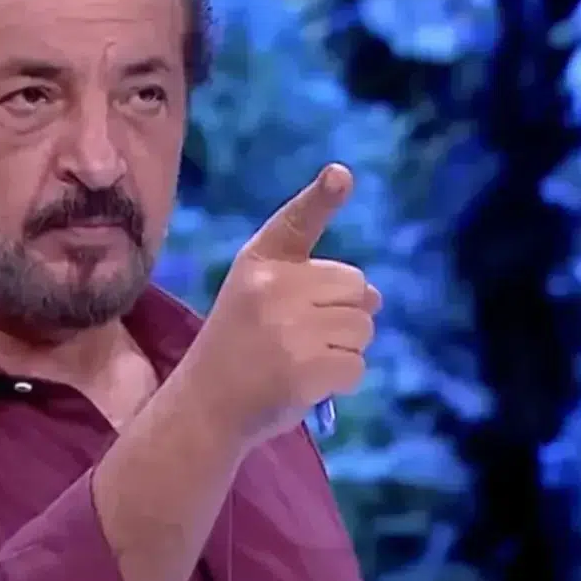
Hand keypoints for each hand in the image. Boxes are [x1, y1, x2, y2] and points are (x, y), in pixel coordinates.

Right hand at [182, 164, 380, 448]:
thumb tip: (376, 297)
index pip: (297, 221)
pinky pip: (357, 365)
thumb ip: (313, 286)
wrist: (205, 406)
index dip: (322, 196)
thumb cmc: (239, 348)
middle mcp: (274, 288)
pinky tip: (307, 384)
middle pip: (357, 287)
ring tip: (302, 361)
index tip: (341, 174)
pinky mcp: (307, 368)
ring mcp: (290, 329)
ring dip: (345, 350)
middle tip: (302, 338)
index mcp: (259, 263)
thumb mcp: (259, 298)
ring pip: (363, 328)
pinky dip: (342, 380)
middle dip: (344, 315)